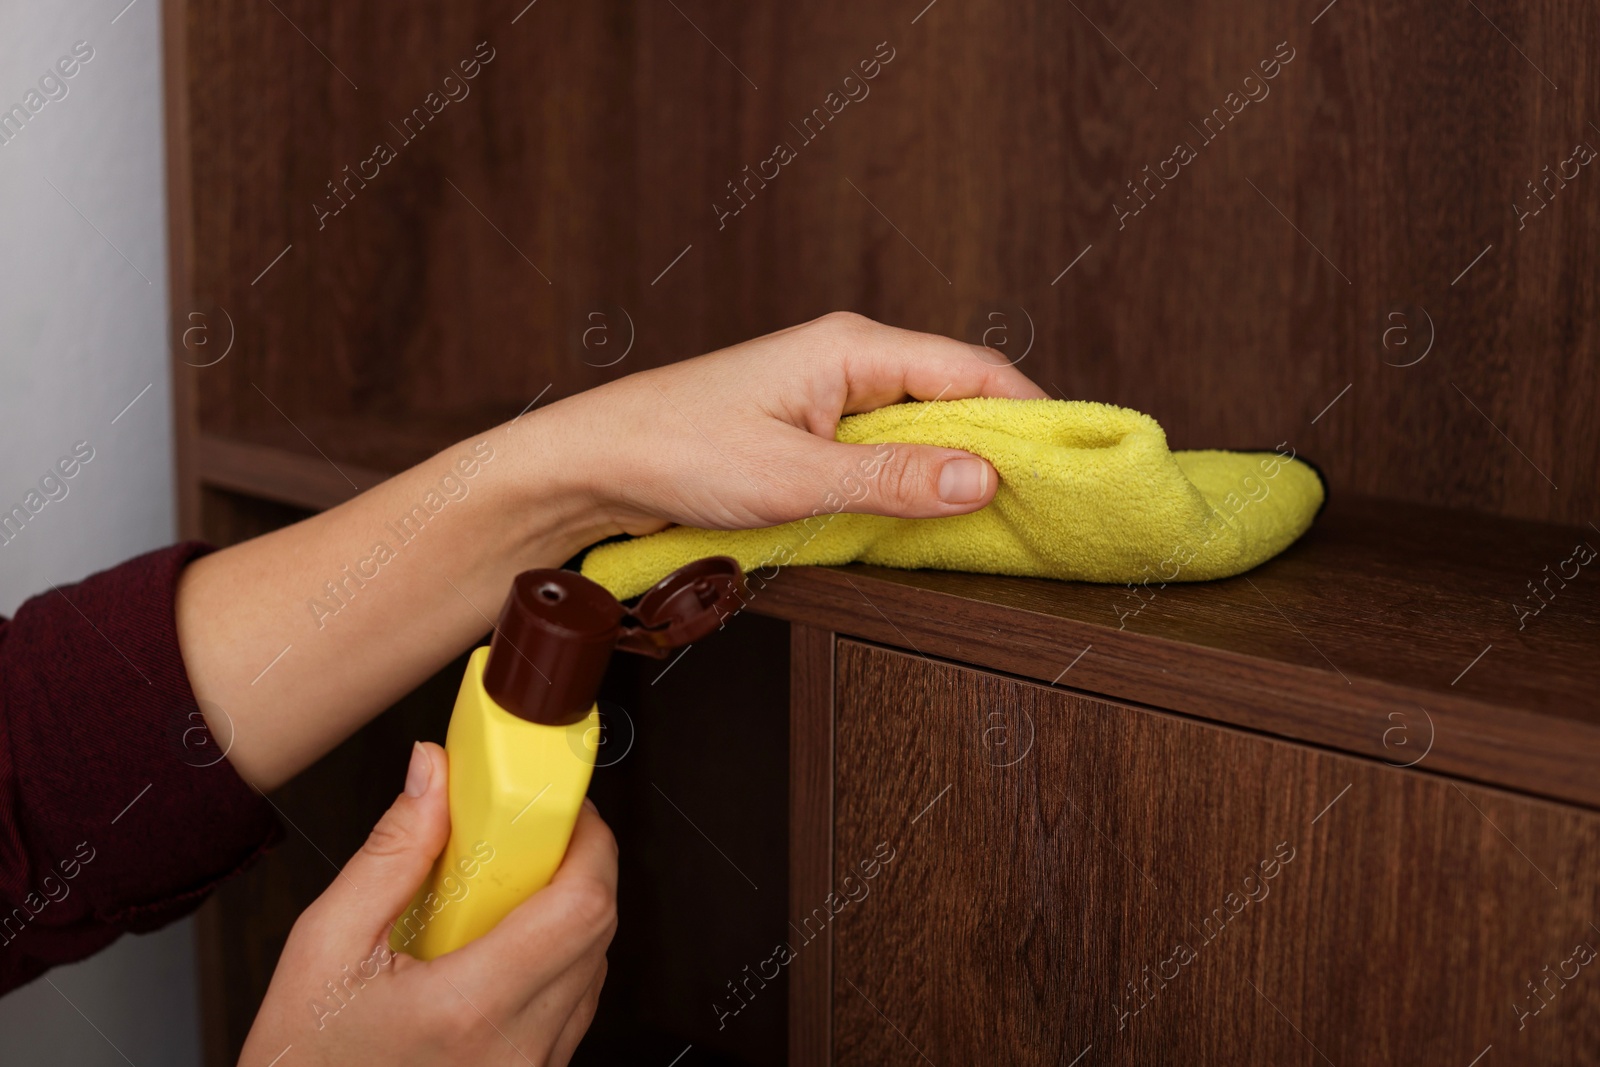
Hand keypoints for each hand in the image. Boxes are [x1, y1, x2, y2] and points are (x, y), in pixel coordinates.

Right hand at [238, 743, 616, 1065]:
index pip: (581, 906)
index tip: (562, 808)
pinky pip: (573, 1006)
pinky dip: (555, 962)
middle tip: (529, 838)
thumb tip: (434, 774)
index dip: (588, 842)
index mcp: (471, 1007)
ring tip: (504, 896)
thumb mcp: (326, 945)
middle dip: (577, 867)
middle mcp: (518, 1048)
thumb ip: (392, 852)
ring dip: (566, 916)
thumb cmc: (302, 1061)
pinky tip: (500, 948)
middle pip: (597, 930)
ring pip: (592, 968)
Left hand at [535, 311, 1047, 536]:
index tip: (1074, 466)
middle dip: (1000, 447)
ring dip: (953, 470)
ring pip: (920, 428)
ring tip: (998, 519)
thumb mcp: (795, 477)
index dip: (1032, 416)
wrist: (593, 464)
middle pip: (955, 396)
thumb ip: (894, 479)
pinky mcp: (809, 431)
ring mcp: (827, 396)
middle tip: (1045, 505)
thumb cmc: (676, 451)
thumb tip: (985, 478)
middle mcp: (847, 360)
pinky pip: (883, 452)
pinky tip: (926, 518)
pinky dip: (911, 483)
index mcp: (852, 346)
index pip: (974, 370)